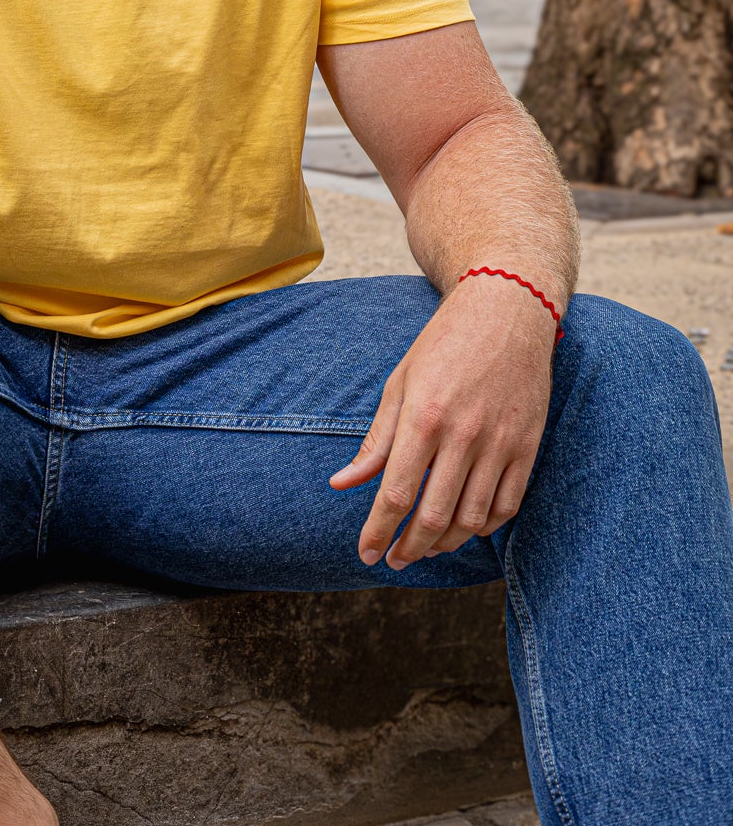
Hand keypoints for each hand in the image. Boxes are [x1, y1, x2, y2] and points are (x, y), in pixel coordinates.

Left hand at [329, 272, 555, 568]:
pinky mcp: (528, 447)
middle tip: (394, 559)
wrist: (507, 311)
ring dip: (444, 543)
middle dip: (408, 548)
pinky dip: (484, 527)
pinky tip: (465, 528)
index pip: (396, 494)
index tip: (367, 553)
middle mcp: (464, 436)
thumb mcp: (401, 383)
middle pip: (433, 517)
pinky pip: (507, 506)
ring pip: (472, 521)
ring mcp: (500, 443)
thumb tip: (342, 484)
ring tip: (424, 546)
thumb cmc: (444, 344)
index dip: (378, 532)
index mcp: (424, 417)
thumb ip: (376, 440)